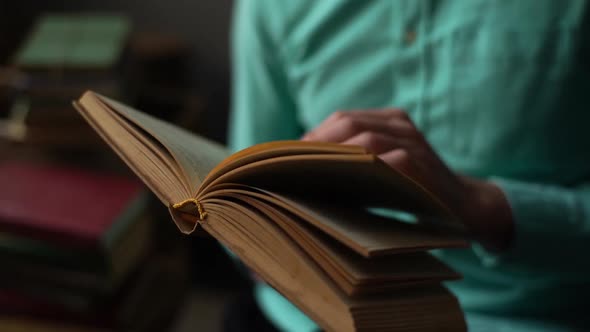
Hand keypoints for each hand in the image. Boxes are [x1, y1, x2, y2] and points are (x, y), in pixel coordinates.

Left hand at [302, 109, 513, 250]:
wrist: (464, 206)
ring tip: (308, 176)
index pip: (342, 118)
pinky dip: (357, 171)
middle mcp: (401, 124)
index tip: (289, 157)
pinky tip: (338, 186)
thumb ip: (355, 160)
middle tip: (292, 167)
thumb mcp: (383, 167)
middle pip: (347, 123)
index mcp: (390, 119)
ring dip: (331, 157)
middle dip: (315, 144)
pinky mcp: (420, 165)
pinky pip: (384, 161)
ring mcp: (413, 142)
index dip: (314, 135)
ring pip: (363, 139)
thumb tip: (304, 168)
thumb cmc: (412, 189)